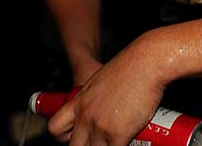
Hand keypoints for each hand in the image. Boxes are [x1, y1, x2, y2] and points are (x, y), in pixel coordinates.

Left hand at [49, 36, 167, 144]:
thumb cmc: (130, 67)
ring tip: (117, 139)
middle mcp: (85, 115)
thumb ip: (95, 98)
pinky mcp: (117, 134)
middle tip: (102, 141)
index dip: (64, 137)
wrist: (146, 63)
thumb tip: (104, 110)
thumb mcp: (101, 81)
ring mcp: (99, 126)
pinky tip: (129, 140)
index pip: (56, 127)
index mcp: (79, 101)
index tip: (77, 137)